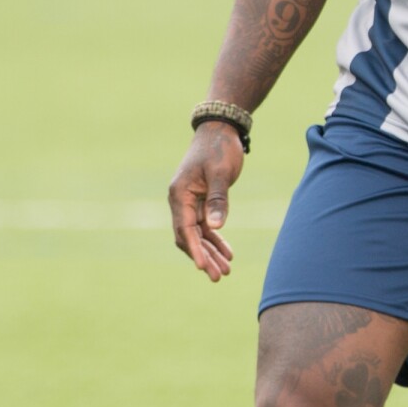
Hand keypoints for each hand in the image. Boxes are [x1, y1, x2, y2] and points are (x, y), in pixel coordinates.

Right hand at [167, 122, 243, 281]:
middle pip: (189, 237)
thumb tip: (215, 227)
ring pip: (198, 235)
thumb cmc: (219, 148)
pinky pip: (206, 227)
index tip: (202, 267)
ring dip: (210, 253)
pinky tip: (227, 254)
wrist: (220, 129)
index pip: (185, 229)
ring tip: (225, 271)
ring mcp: (190, 202)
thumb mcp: (221, 173)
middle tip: (218, 277)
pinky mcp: (202, 202)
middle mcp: (181, 201)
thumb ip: (218, 200)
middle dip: (203, 257)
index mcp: (180, 194)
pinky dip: (215, 240)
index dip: (194, 249)